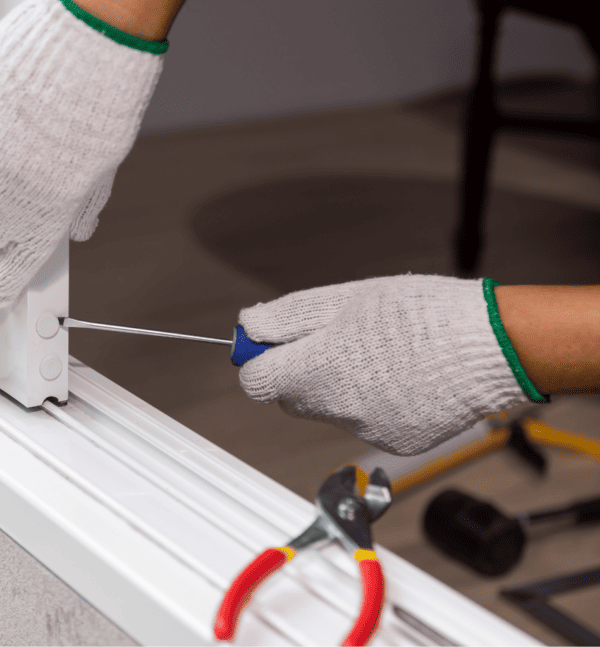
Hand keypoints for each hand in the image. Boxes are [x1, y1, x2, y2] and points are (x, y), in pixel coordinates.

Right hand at [0, 0, 164, 307]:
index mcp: (40, 230)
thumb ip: (80, 208)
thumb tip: (77, 227)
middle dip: (0, 215)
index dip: (0, 285)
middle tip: (20, 179)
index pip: (5, 281)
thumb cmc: (99, 110)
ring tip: (4, 141)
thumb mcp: (101, 172)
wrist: (77, 53)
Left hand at [237, 274, 540, 454]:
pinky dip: (374, 401)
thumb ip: (288, 317)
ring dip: (339, 385)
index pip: (255, 382)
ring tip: (381, 354)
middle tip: (337, 339)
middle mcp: (335, 409)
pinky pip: (366, 421)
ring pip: (329, 409)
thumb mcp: (344, 299)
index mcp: (316, 371)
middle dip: (301, 370)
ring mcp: (365, 429)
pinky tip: (403, 377)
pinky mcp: (394, 441)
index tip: (272, 343)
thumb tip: (248, 327)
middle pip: (292, 397)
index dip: (259, 360)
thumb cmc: (420, 314)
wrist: (492, 346)